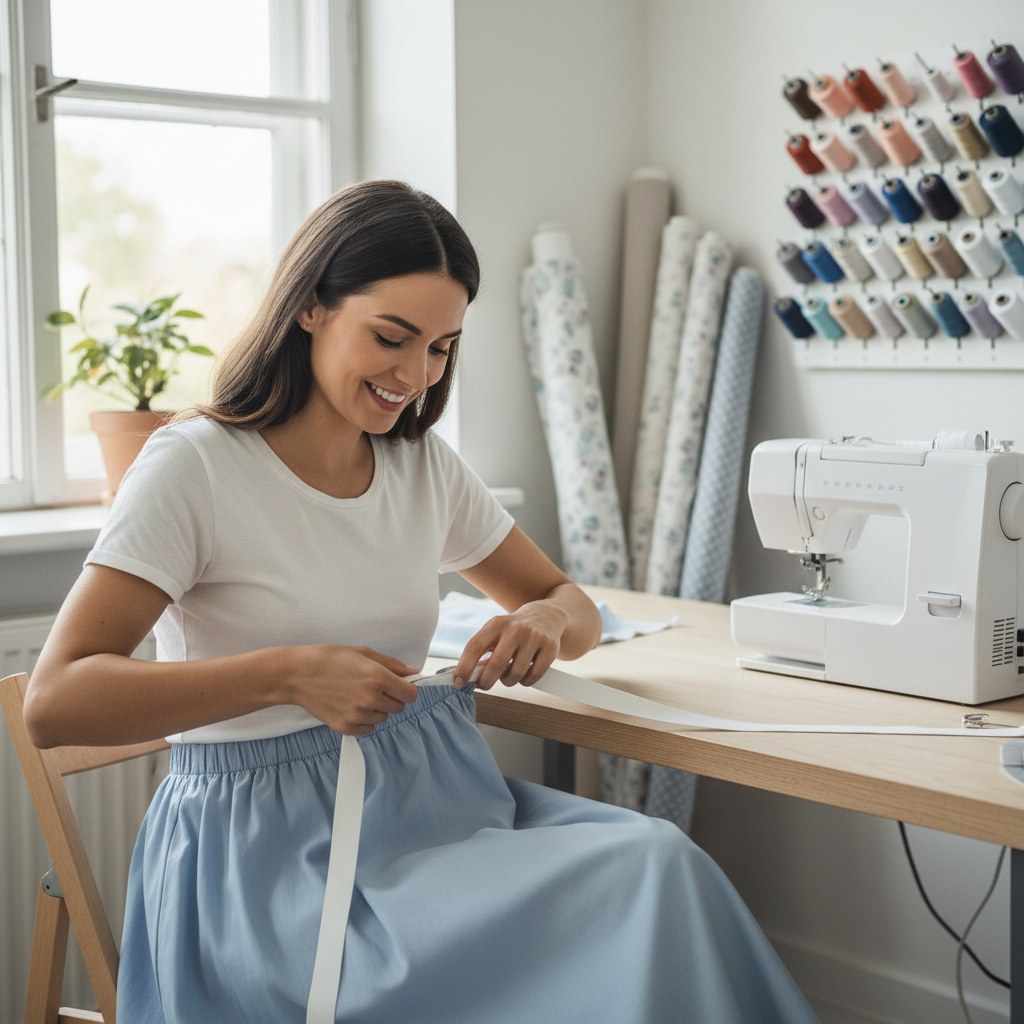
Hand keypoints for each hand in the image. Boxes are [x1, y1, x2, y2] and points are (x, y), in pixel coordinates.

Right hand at [286, 645, 420, 734]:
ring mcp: (358, 715)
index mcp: (377, 677)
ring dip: (377, 708)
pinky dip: (364, 719)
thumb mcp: (364, 653)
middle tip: (373, 686)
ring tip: (357, 694)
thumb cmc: (328, 660)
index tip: (400, 685)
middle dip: (391, 697)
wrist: (297, 675)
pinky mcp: (346, 727)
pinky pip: (368, 728)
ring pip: (383, 718)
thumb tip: (413, 673)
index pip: (410, 694)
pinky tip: (350, 705)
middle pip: (399, 707)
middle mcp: (370, 698)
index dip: (407, 688)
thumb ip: (392, 665)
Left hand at [454, 601, 568, 689]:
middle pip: (496, 664)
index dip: (464, 667)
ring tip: (508, 675)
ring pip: (516, 674)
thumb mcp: (496, 633)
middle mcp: (515, 629)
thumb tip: (468, 676)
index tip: (458, 682)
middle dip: (487, 681)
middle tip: (485, 685)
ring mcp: (534, 637)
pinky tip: (524, 674)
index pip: (475, 646)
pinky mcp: (550, 647)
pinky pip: (534, 676)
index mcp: (496, 623)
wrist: (546, 616)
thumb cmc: (514, 630)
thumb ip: (482, 652)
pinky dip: (526, 681)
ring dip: (508, 682)